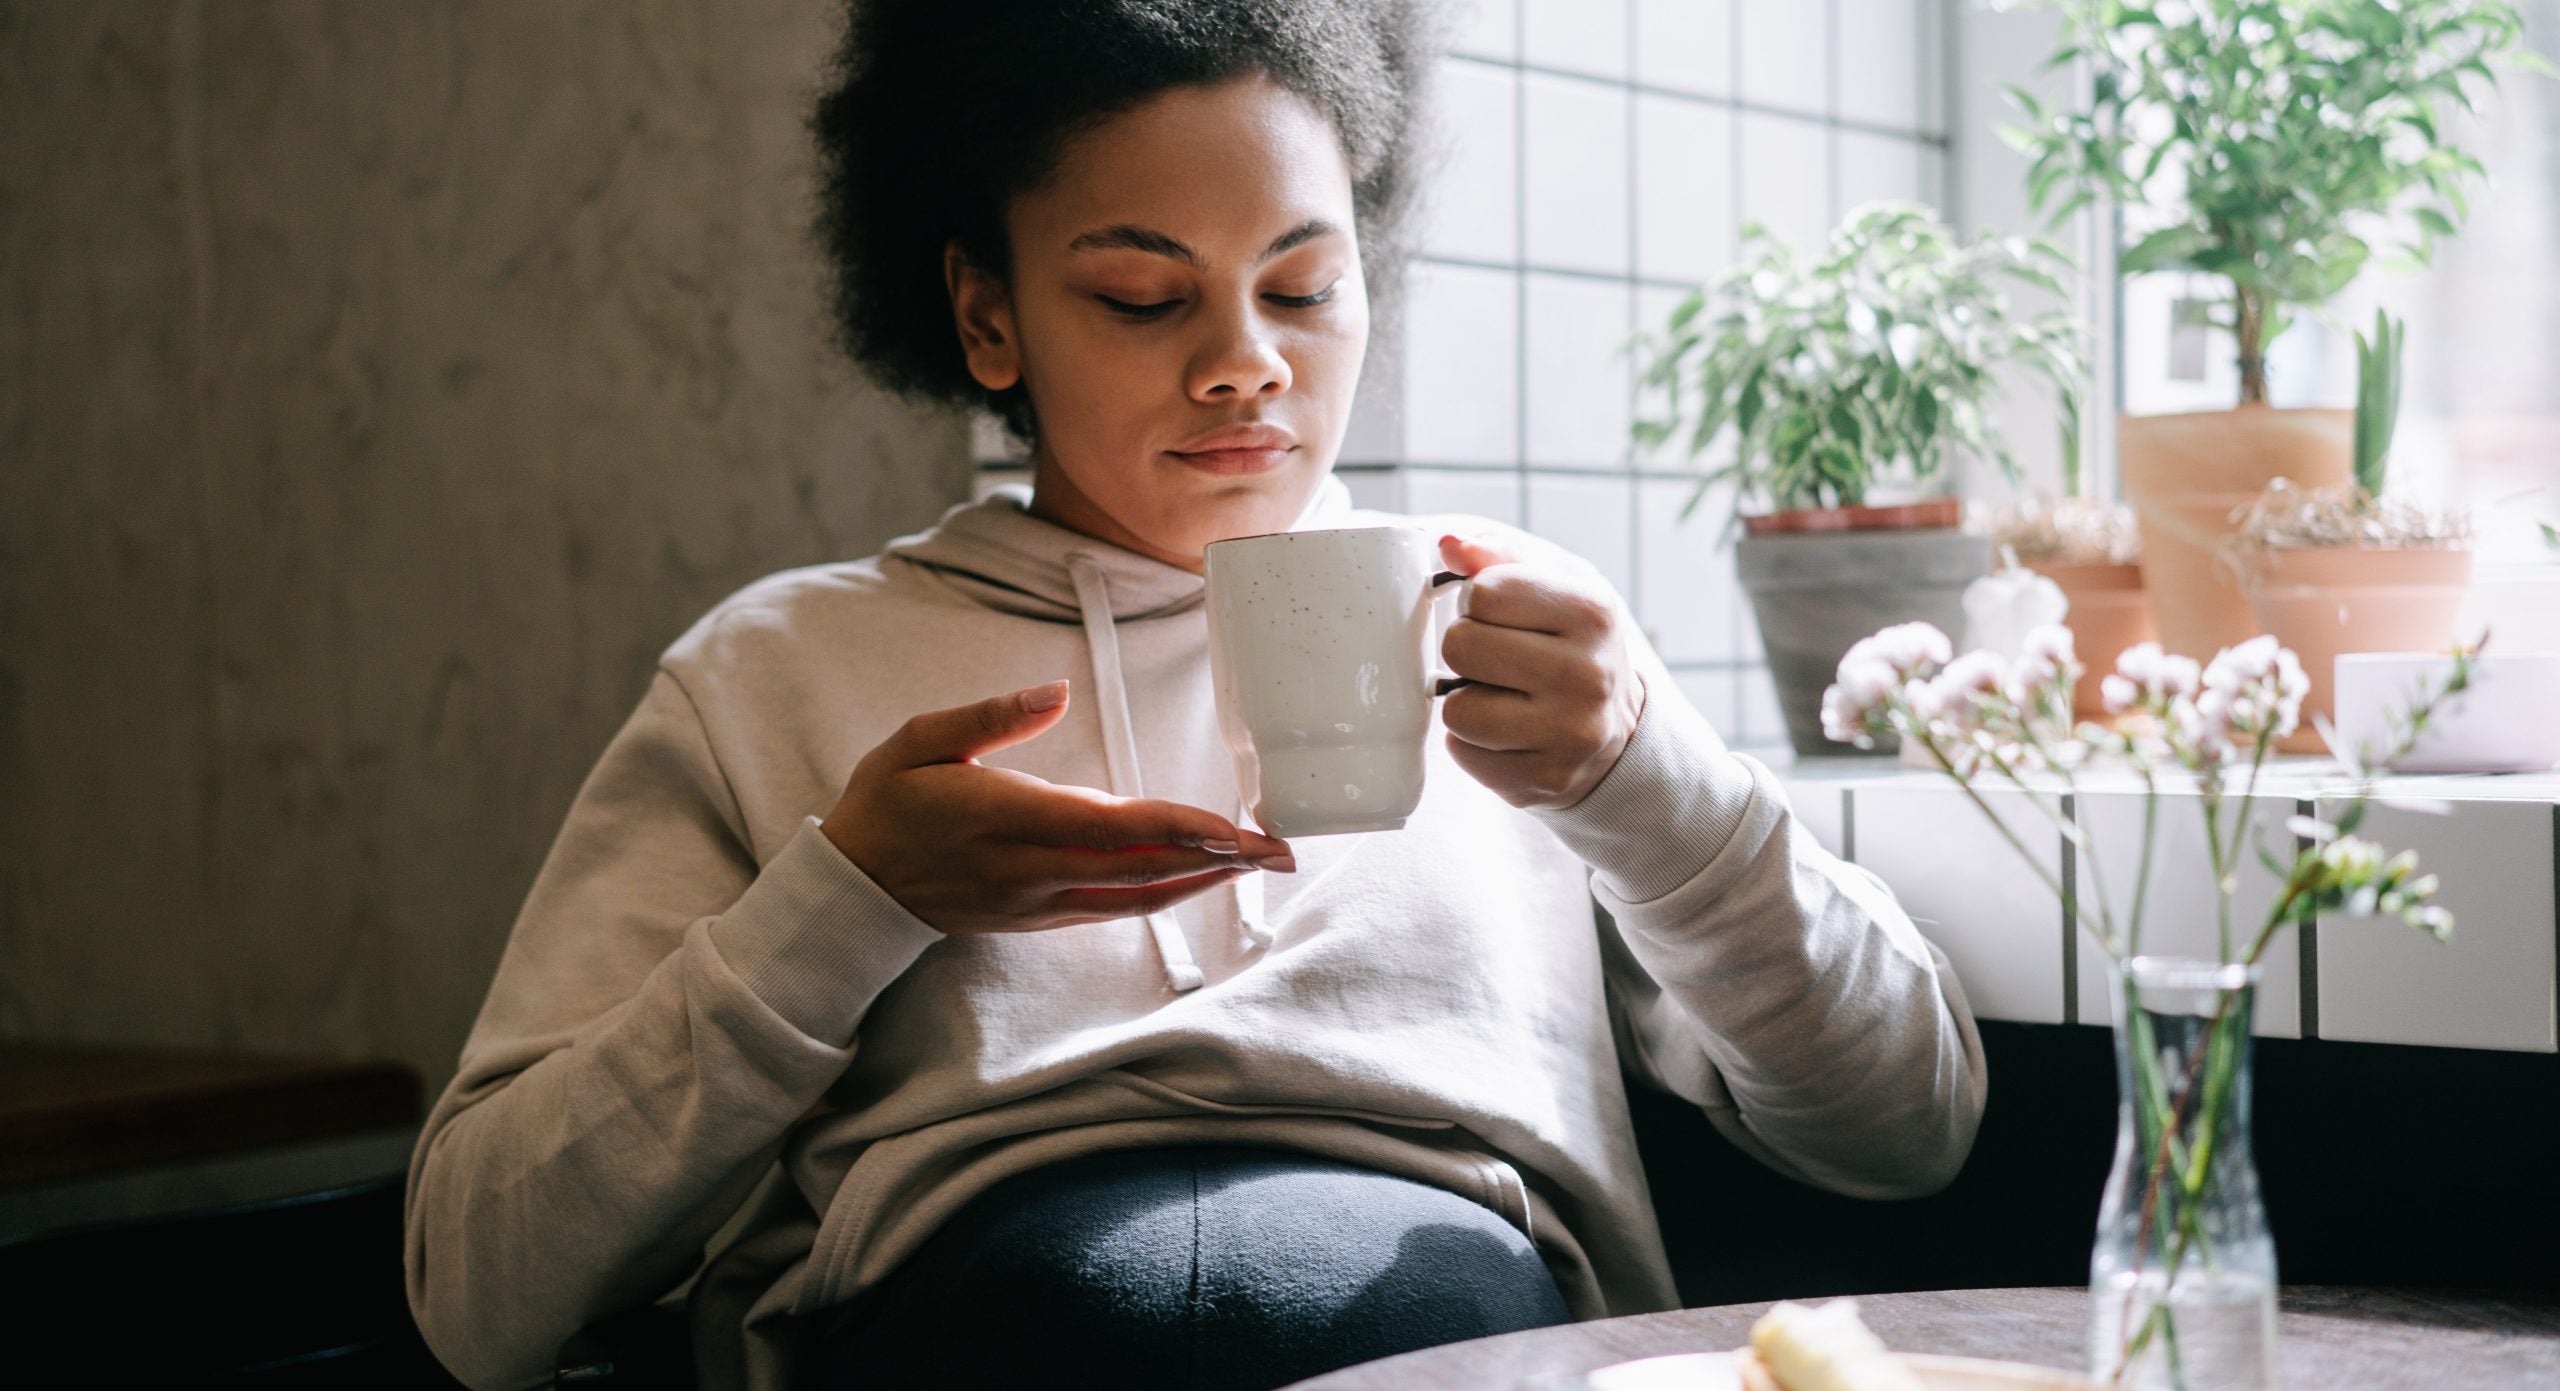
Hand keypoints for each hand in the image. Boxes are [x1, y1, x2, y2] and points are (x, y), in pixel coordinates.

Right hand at [820, 680, 1294, 934]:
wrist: (854, 889)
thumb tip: (1052, 690)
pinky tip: (1200, 877)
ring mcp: (1040, 900)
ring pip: (1138, 895)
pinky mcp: (1042, 915)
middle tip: (1281, 847)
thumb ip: (988, 717)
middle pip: (1142, 868)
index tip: (1231, 826)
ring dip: (1204, 880)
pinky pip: (1117, 907)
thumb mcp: (918, 742)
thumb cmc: (887, 805)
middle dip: (1217, 859)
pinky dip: (1166, 892)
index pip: (1109, 828)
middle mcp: (1033, 869)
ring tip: (1258, 862)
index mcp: (1006, 819)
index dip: (1176, 828)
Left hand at [1437, 533, 1646, 810]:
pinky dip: (1474, 742)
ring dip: (1467, 701)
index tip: (1502, 617)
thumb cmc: (1572, 647)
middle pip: (1461, 646)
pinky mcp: (1544, 782)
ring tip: (1504, 699)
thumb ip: (1499, 557)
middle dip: (1467, 650)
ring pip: (1456, 708)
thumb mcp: (1556, 587)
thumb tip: (1448, 544)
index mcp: (1593, 613)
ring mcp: (1569, 735)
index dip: (1478, 602)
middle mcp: (1589, 675)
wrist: (1621, 735)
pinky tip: (1510, 734)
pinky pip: (1462, 752)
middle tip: (1500, 661)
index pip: (1483, 592)